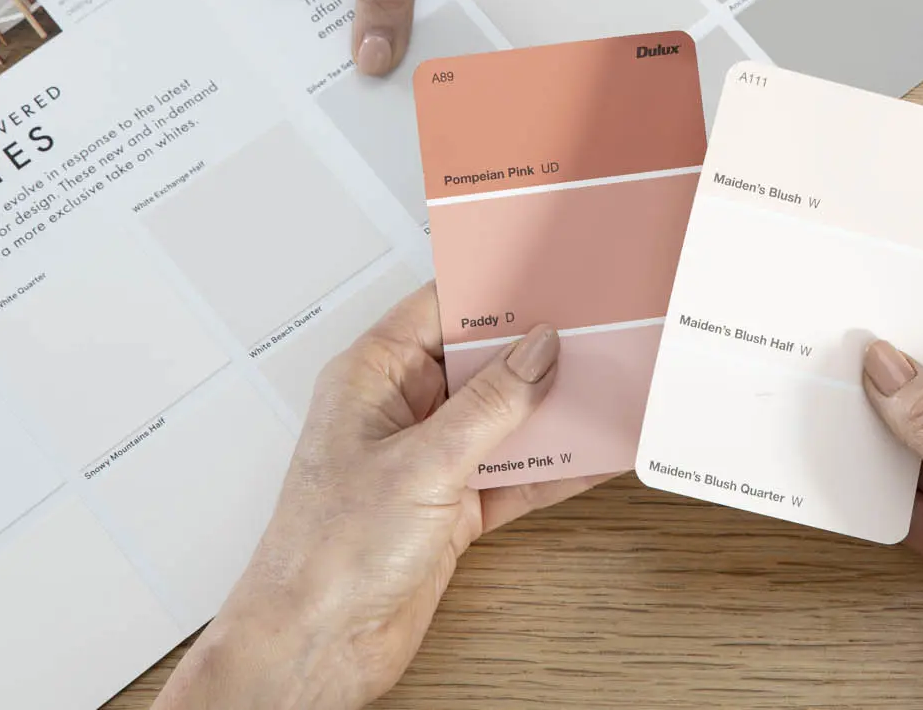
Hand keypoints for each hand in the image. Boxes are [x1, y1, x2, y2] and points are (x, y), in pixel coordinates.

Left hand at [156, 286, 605, 707]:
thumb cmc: (326, 554)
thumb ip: (489, 405)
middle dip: (537, 350)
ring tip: (608, 386)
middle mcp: (401, 412)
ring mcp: (429, 459)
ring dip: (553, 410)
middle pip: (481, 362)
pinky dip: (553, 468)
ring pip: (505, 417)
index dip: (494, 289)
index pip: (440, 307)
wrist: (315, 647)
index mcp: (372, 377)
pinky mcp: (452, 506)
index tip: (550, 275)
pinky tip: (592, 455)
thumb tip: (537, 351)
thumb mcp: (422, 463)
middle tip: (596, 331)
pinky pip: (514, 473)